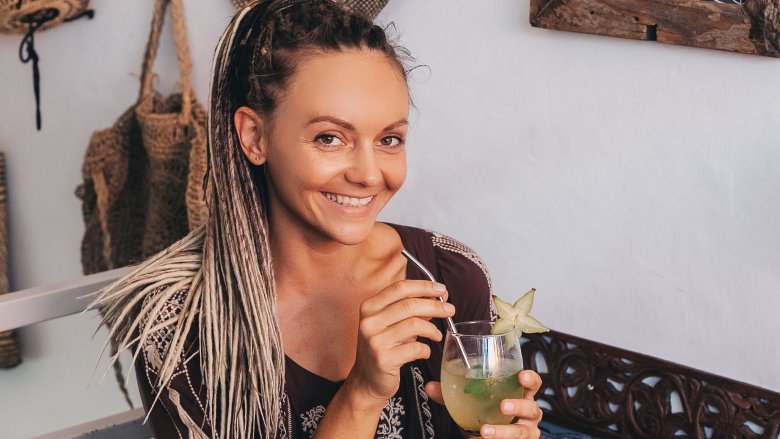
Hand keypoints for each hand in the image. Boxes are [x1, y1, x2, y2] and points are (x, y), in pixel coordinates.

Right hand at [347, 280, 455, 407]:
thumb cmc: (384, 347)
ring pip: (414, 324)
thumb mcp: (393, 323)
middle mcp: (369, 321)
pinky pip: (415, 348)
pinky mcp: (383, 359)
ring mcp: (375, 340)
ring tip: (437, 335)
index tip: (441, 289)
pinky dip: (425, 349)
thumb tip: (439, 295)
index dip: (424, 286)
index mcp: (370, 307)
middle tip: (450, 310)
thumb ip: (413, 309)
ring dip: (432, 329)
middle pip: (409, 304)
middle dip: (435, 306)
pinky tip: (424, 351)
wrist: (367, 379)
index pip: (400, 288)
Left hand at [425, 370, 542, 438]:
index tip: (520, 376)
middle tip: (502, 405)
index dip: (530, 379)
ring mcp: (526, 430)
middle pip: (532, 407)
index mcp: (520, 393)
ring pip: (523, 432)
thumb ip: (452, 392)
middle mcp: (528, 412)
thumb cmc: (487, 410)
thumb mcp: (473, 399)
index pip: (532, 383)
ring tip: (486, 431)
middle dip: (518, 406)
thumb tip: (430, 387)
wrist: (487, 434)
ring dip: (504, 431)